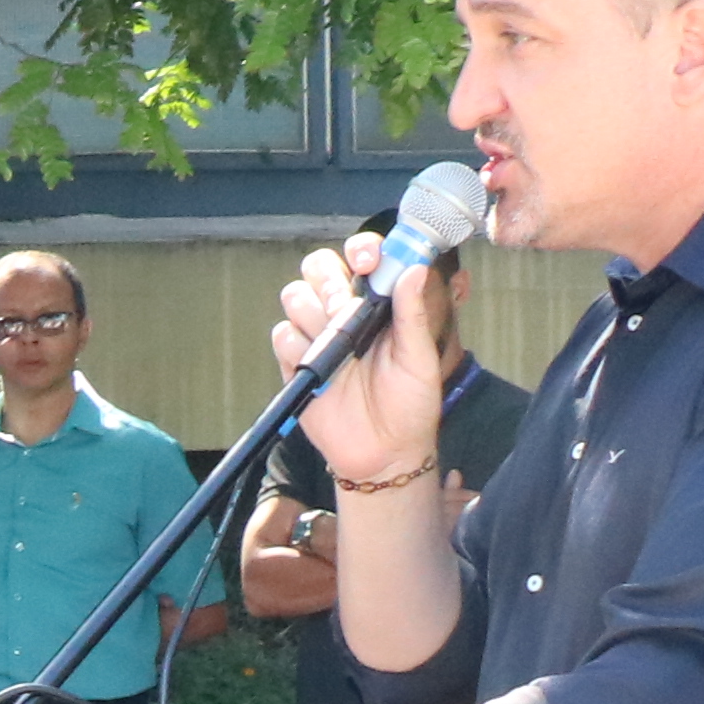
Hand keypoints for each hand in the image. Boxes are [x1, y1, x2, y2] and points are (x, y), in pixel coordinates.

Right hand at [271, 235, 447, 495]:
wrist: (385, 453)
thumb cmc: (411, 404)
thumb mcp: (420, 357)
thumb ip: (414, 313)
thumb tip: (415, 269)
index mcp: (377, 305)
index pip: (361, 258)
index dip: (361, 250)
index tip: (370, 263)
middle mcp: (343, 314)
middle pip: (316, 269)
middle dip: (328, 278)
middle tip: (344, 303)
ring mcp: (317, 338)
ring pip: (295, 297)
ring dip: (313, 312)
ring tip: (337, 341)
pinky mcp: (296, 365)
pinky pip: (283, 336)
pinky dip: (299, 345)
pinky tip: (321, 366)